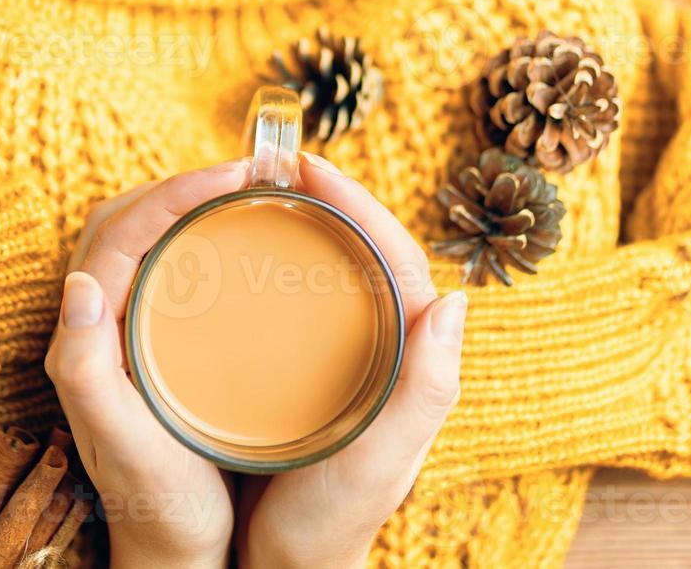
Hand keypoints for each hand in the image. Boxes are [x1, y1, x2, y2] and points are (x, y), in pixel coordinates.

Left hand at [45, 160, 249, 568]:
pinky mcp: (147, 342)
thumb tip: (78, 283)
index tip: (234, 175)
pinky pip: (163, 266)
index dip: (172, 193)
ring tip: (245, 192)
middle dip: (180, 184)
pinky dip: (195, 236)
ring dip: (185, 204)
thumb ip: (88, 372)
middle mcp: (93, 328)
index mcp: (83, 340)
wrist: (173, 552)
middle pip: (125, 223)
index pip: (118, 236)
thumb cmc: (156, 505)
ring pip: (143, 239)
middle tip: (246, 174)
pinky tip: (238, 243)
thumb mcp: (124, 446)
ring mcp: (120, 332)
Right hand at [234, 153, 466, 568]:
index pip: (395, 257)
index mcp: (413, 359)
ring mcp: (345, 357)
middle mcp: (385, 349)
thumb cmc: (331, 525)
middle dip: (328, 198)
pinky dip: (274, 263)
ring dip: (301, 222)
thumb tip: (453, 299)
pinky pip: (298, 298)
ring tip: (254, 192)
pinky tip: (236, 252)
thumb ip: (423, 392)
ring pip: (331, 270)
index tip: (311, 166)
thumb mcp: (380, 465)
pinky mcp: (307, 369)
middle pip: (362, 252)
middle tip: (275, 165)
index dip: (359, 202)